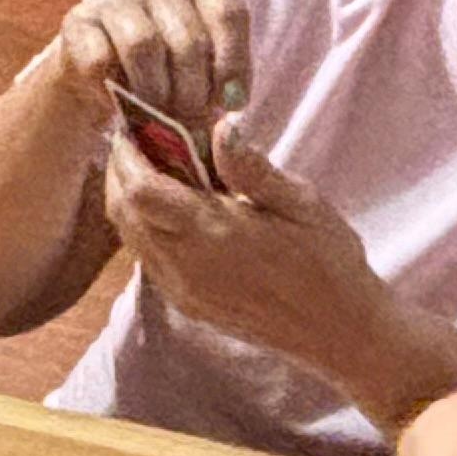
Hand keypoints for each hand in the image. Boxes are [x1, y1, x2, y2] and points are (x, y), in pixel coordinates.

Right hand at [48, 0, 250, 140]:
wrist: (102, 72)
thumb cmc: (168, 66)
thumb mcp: (206, 63)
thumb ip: (226, 76)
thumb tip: (233, 102)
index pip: (228, 13)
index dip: (234, 65)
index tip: (231, 103)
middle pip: (187, 38)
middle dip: (192, 89)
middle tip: (187, 115)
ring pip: (143, 44)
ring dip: (155, 91)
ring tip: (157, 112)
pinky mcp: (78, 20)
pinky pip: (99, 59)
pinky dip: (113, 90)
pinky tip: (119, 102)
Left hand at [100, 123, 390, 378]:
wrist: (336, 330)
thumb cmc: (327, 261)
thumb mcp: (301, 203)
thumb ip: (252, 167)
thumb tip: (221, 126)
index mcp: (212, 234)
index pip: (141, 189)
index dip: (128, 154)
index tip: (134, 125)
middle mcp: (185, 265)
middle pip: (122, 211)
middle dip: (120, 171)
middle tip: (136, 140)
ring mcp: (181, 289)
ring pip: (129, 235)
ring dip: (128, 198)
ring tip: (151, 166)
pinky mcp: (186, 304)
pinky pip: (146, 257)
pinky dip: (143, 225)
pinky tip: (170, 206)